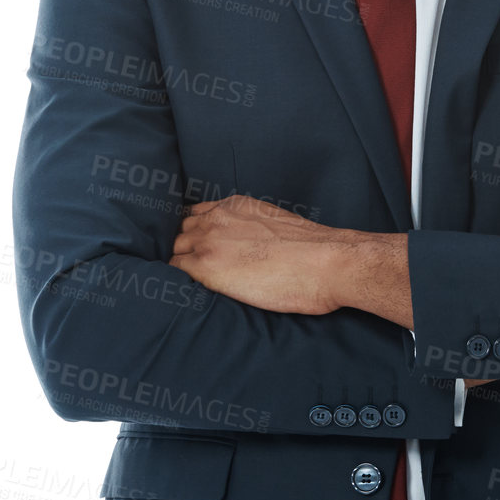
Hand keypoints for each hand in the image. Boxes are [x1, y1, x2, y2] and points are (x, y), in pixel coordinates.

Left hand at [169, 194, 347, 314]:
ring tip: (190, 284)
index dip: (196, 233)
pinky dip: (177, 282)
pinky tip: (188, 294)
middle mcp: (217, 217)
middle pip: (182, 231)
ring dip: (181, 265)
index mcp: (235, 205)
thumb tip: (250, 249)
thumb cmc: (313, 250)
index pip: (197, 214)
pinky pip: (174, 272)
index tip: (200, 248)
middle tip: (195, 270)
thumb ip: (253, 228)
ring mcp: (208, 240)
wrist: (325, 261)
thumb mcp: (277, 224)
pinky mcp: (205, 267)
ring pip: (175, 250)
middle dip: (185, 248)